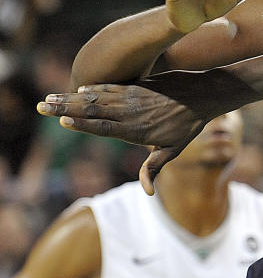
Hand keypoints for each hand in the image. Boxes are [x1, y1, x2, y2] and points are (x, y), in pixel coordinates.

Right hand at [37, 83, 208, 194]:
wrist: (204, 94)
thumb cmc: (188, 126)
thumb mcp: (173, 150)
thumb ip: (154, 168)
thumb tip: (147, 193)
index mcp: (136, 130)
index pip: (104, 128)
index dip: (83, 125)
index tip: (62, 123)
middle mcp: (131, 112)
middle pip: (93, 110)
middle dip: (66, 109)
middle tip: (42, 107)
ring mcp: (133, 96)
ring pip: (98, 96)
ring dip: (74, 97)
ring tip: (52, 97)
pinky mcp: (139, 84)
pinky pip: (113, 86)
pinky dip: (96, 87)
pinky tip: (81, 87)